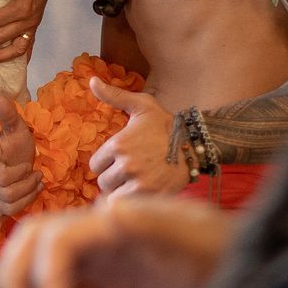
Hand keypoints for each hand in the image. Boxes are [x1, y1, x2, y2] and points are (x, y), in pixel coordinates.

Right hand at [0, 94, 39, 216]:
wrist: (21, 157)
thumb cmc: (19, 144)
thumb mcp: (17, 130)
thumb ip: (8, 115)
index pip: (4, 179)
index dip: (22, 174)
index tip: (29, 165)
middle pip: (8, 195)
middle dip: (28, 186)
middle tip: (37, 176)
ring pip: (11, 208)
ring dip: (28, 198)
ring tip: (34, 186)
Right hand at [0, 196, 238, 287]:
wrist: (245, 262)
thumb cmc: (225, 247)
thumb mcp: (200, 236)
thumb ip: (158, 223)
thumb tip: (110, 212)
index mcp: (118, 221)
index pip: (62, 235)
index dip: (46, 267)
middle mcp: (101, 235)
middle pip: (37, 239)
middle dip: (15, 269)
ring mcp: (103, 256)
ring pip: (43, 261)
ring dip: (23, 284)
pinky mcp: (110, 278)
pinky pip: (65, 286)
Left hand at [85, 80, 187, 198]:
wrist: (195, 144)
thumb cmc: (165, 124)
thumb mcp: (141, 105)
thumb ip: (114, 96)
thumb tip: (91, 80)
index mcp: (118, 144)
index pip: (95, 164)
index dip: (105, 163)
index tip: (118, 160)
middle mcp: (126, 165)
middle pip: (104, 182)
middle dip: (113, 179)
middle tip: (128, 173)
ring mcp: (140, 183)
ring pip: (114, 197)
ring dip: (121, 192)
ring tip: (134, 183)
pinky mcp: (152, 197)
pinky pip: (130, 206)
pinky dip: (132, 203)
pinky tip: (141, 193)